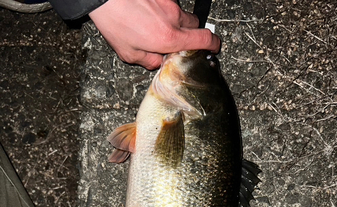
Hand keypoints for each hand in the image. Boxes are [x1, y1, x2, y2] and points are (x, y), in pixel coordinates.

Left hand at [89, 0, 220, 69]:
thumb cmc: (114, 21)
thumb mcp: (129, 53)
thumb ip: (150, 61)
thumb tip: (159, 62)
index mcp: (169, 37)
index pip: (205, 39)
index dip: (213, 45)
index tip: (213, 48)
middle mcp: (173, 17)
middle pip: (195, 25)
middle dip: (189, 34)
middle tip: (175, 41)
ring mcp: (169, 2)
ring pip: (182, 14)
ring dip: (175, 22)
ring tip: (155, 26)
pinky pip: (169, 4)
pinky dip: (162, 10)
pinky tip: (147, 14)